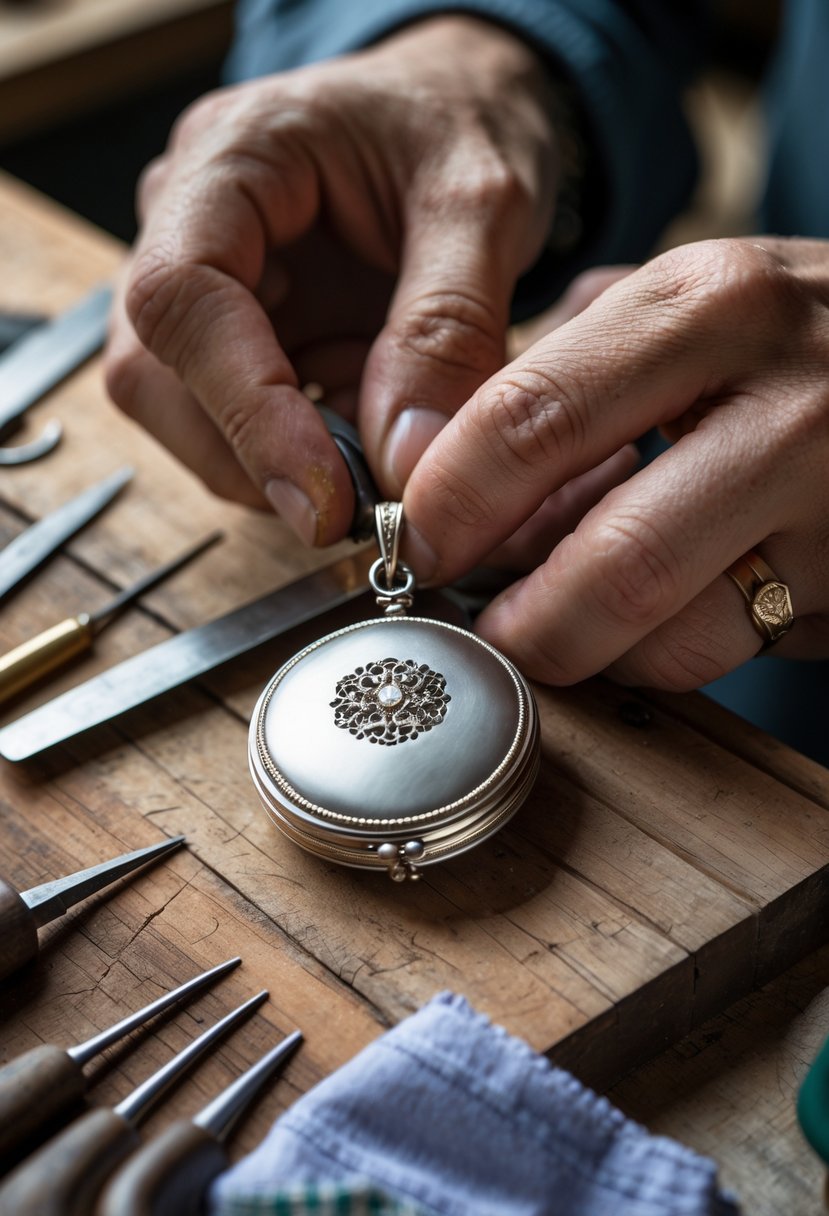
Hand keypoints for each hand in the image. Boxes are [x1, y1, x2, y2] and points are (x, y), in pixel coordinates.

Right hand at [105, 16, 558, 544]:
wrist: (458, 112)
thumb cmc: (462, 123)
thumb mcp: (483, 201)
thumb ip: (448, 324)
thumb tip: (402, 460)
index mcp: (228, 158)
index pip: (180, 298)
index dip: (244, 411)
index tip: (324, 494)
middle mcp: (185, 224)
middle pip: (155, 376)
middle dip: (255, 458)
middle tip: (364, 505)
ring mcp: (202, 290)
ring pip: (184, 417)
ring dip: (277, 468)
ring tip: (379, 454)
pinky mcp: (233, 342)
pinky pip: (236, 429)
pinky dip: (301, 459)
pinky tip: (365, 433)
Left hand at [402, 237, 828, 689]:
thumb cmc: (803, 334)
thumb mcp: (694, 301)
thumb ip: (569, 369)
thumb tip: (443, 459)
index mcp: (712, 306)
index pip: (532, 420)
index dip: (448, 503)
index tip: (411, 543)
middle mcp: (791, 404)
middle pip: (612, 562)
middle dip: (520, 621)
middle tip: (482, 626)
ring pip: (680, 638)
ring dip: (595, 650)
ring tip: (564, 623)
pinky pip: (739, 653)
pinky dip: (668, 653)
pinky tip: (655, 615)